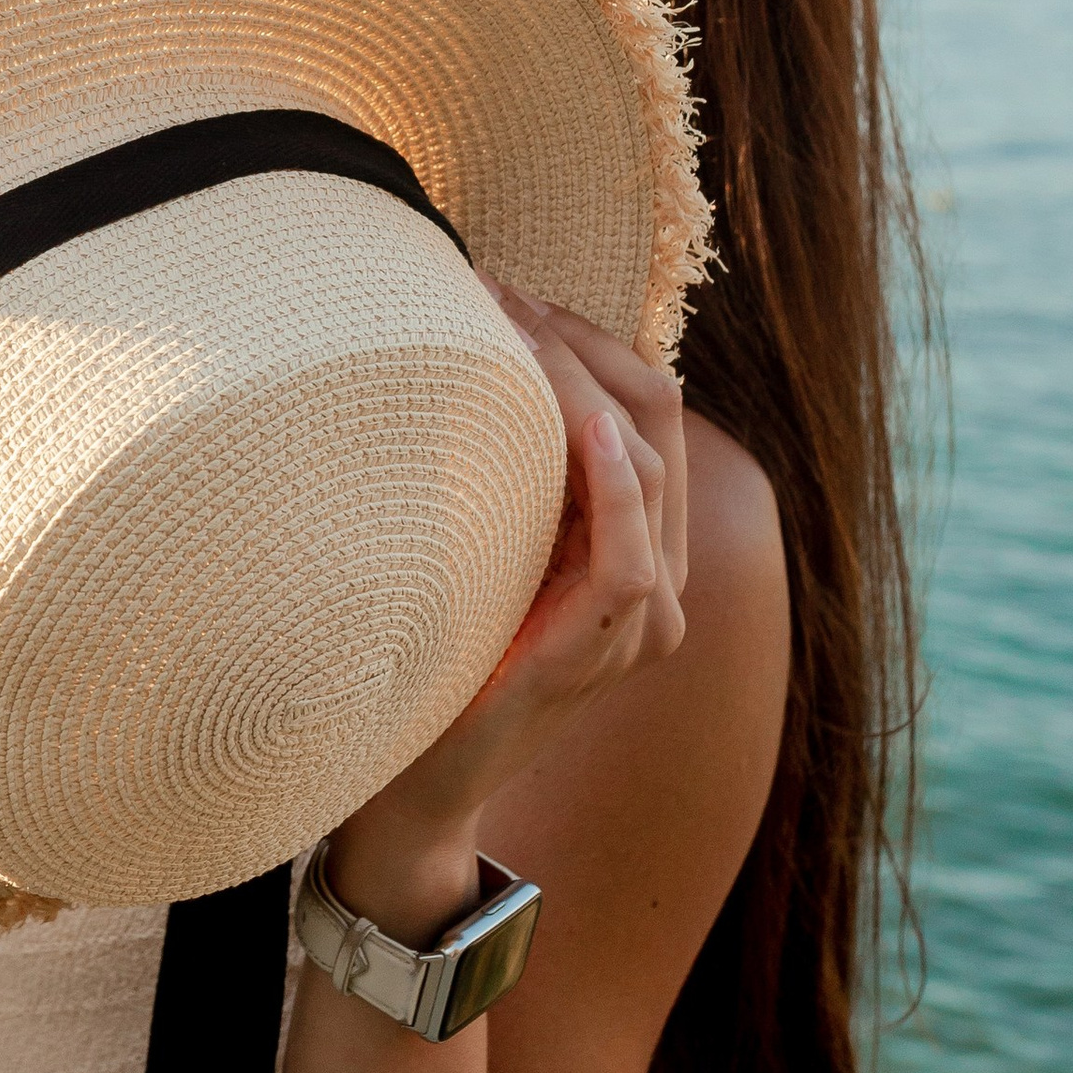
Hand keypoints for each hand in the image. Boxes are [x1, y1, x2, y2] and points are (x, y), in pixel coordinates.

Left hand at [321, 294, 686, 944]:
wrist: (412, 782)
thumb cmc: (430, 654)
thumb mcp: (475, 545)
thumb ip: (499, 480)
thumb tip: (453, 361)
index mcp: (635, 545)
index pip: (643, 410)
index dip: (589, 340)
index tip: (510, 289)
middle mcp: (659, 580)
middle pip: (656, 422)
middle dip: (582, 343)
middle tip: (500, 291)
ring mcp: (644, 623)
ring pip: (648, 469)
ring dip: (578, 386)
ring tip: (511, 326)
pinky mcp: (606, 653)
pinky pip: (633, 558)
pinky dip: (609, 486)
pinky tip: (576, 427)